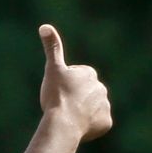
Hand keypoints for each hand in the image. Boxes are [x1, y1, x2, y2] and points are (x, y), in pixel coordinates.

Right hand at [38, 24, 111, 142]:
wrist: (63, 124)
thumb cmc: (56, 95)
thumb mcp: (53, 69)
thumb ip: (52, 48)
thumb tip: (45, 26)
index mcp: (90, 74)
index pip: (77, 78)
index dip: (66, 85)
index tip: (59, 91)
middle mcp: (101, 88)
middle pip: (85, 94)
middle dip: (76, 99)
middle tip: (63, 105)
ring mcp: (105, 106)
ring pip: (92, 109)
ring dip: (83, 112)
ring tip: (70, 117)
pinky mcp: (106, 122)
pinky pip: (97, 123)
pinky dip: (89, 126)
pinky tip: (78, 126)